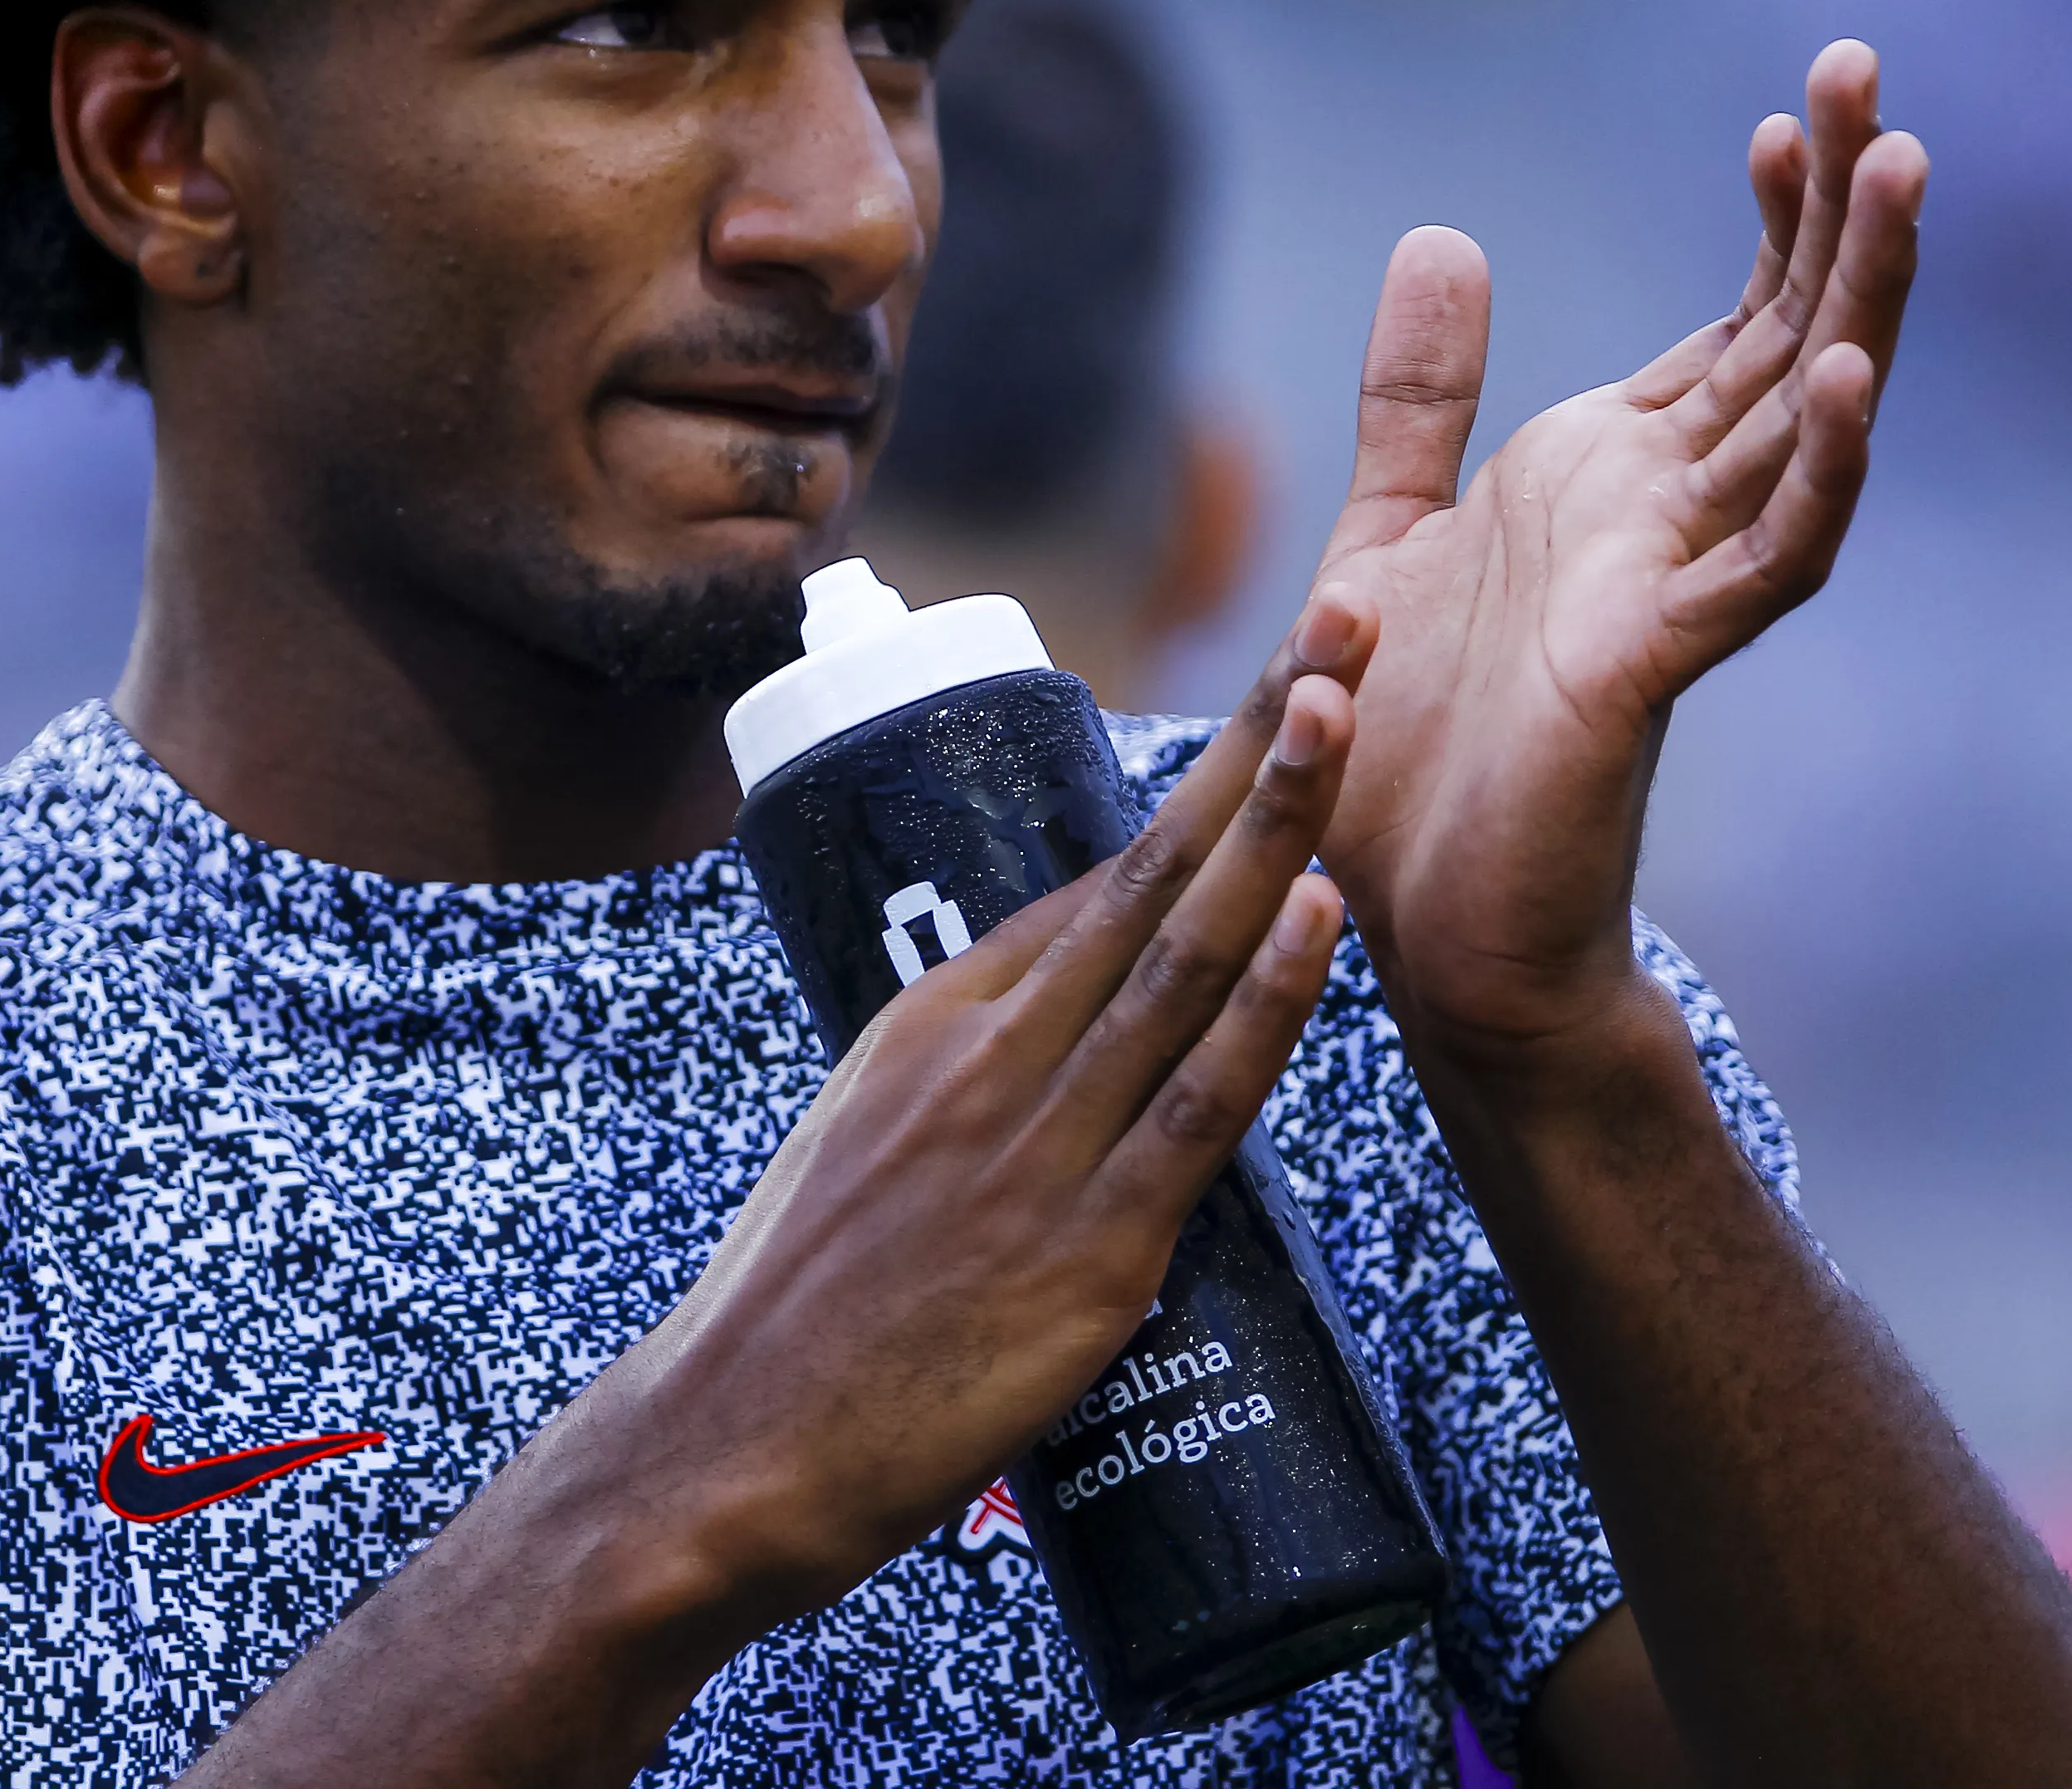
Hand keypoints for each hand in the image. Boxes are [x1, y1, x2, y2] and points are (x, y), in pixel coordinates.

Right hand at [582, 621, 1371, 1633]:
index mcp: (936, 1019)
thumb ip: (971, 1092)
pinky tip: (1317, 916)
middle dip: (1258, 742)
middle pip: (1154, 870)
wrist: (725, 1451)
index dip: (1206, 783)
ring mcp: (1038, 1142)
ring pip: (1186, 953)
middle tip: (1345, 621)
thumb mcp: (872, 1151)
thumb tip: (1062, 1063)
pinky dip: (1265, 1001)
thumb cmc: (800, 1319)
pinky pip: (1195, 1101)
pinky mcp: (1085, 1248)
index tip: (1287, 687)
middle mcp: (989, 1053)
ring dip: (1277, 823)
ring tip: (1346, 706)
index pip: (1103, 884)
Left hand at [1312, 40, 1923, 1066]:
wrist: (1406, 920)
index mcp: (1613, 482)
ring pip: (1806, 422)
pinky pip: (1766, 559)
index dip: (1777, 217)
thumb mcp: (1392, 527)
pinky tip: (1852, 378)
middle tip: (1868, 73)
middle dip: (1836, 210)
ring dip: (1859, 301)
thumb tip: (1448, 235)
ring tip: (1901, 170)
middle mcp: (1668, 519)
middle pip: (1792, 338)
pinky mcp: (1655, 663)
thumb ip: (1420, 396)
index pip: (1736, 324)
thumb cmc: (1409, 747)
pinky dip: (1820, 471)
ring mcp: (1676, 586)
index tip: (1795, 108)